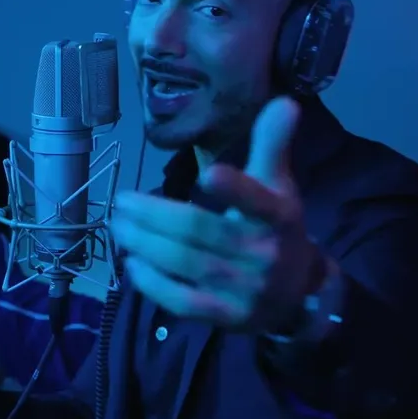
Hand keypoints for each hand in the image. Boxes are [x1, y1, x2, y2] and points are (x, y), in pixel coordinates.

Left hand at [109, 97, 325, 332]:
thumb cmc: (277, 229)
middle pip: (202, 232)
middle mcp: (263, 252)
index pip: (258, 201)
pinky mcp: (228, 316)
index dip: (235, 189)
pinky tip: (132, 263)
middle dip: (156, 216)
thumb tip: (284, 102)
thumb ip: (272, 145)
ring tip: (118, 226)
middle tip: (123, 202)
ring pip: (187, 264)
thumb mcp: (280, 186)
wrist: (299, 294)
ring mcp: (246, 289)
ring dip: (145, 244)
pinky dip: (154, 283)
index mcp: (278, 215)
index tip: (207, 174)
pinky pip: (184, 302)